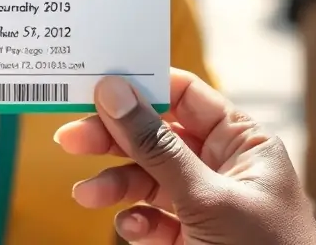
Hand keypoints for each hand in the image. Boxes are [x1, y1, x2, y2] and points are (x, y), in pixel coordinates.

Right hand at [55, 72, 315, 244]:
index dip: (141, 87)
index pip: (185, 96)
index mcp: (244, 143)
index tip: (95, 85)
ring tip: (86, 194)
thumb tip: (116, 93)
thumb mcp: (209, 198)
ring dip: (115, 184)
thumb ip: (159, 147)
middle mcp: (224, 167)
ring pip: (147, 178)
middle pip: (156, 135)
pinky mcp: (191, 238)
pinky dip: (134, 221)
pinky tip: (129, 228)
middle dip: (114, 138)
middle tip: (71, 139)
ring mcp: (206, 204)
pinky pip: (152, 217)